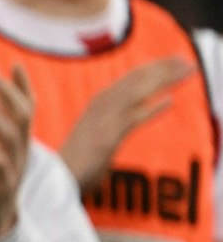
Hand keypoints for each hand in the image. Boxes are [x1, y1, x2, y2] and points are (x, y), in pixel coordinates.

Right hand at [58, 55, 192, 192]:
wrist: (55, 180)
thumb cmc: (74, 163)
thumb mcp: (93, 138)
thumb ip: (109, 127)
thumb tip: (122, 126)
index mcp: (97, 105)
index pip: (129, 80)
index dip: (152, 68)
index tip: (174, 61)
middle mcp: (100, 107)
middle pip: (135, 81)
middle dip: (162, 69)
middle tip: (187, 62)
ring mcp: (102, 121)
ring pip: (137, 93)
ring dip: (164, 80)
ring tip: (187, 71)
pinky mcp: (106, 138)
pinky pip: (132, 119)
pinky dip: (150, 109)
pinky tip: (169, 101)